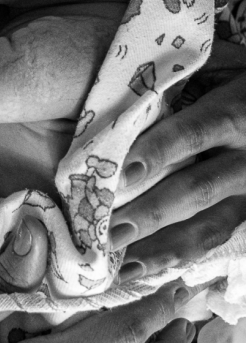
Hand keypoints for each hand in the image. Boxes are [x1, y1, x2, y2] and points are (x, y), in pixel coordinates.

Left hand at [110, 74, 245, 281]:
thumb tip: (120, 106)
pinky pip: (219, 238)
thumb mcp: (222, 72)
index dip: (157, 153)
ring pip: (212, 226)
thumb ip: (180, 88)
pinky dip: (184, 257)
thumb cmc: (241, 82)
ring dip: (166, 249)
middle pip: (198, 189)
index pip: (191, 134)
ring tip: (124, 263)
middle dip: (152, 213)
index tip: (121, 173)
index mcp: (234, 114)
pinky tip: (151, 269)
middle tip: (110, 232)